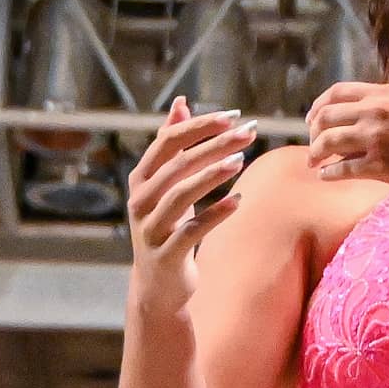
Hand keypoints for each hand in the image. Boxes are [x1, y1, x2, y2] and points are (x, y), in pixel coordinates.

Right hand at [124, 97, 256, 316]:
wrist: (158, 285)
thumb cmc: (167, 226)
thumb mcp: (165, 185)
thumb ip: (171, 145)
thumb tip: (181, 102)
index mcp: (141, 179)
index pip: (168, 141)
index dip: (200, 126)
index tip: (234, 116)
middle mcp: (140, 200)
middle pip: (177, 165)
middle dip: (213, 145)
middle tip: (248, 133)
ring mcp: (151, 228)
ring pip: (180, 195)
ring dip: (211, 175)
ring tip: (241, 160)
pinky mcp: (166, 254)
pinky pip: (192, 231)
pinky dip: (215, 214)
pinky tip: (238, 202)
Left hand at [305, 81, 388, 190]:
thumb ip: (388, 105)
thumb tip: (365, 116)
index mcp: (382, 94)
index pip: (336, 93)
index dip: (319, 105)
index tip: (313, 119)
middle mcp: (373, 112)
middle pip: (326, 117)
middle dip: (313, 132)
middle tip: (313, 144)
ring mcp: (374, 138)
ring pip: (328, 142)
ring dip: (315, 153)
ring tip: (314, 162)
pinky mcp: (378, 165)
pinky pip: (342, 169)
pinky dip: (329, 173)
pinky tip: (327, 176)